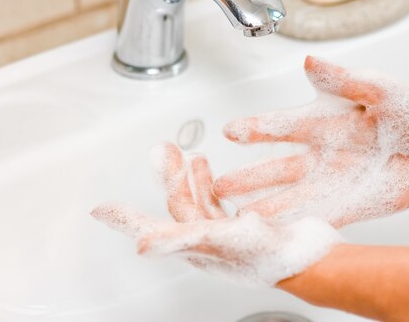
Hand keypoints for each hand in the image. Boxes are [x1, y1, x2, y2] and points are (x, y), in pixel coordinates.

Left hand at [92, 143, 340, 286]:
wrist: (308, 257)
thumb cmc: (266, 255)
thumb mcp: (218, 242)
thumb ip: (177, 240)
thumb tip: (139, 245)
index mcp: (192, 248)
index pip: (149, 230)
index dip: (123, 218)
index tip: (100, 209)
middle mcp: (204, 244)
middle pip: (177, 206)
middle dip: (167, 176)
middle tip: (161, 150)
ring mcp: (224, 236)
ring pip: (199, 202)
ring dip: (190, 178)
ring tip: (188, 154)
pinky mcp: (244, 228)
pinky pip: (220, 204)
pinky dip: (213, 186)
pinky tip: (213, 173)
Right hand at [215, 56, 408, 227]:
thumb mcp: (380, 89)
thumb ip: (343, 80)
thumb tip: (309, 62)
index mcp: (326, 124)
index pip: (282, 126)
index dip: (256, 128)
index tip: (230, 130)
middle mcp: (323, 155)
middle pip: (276, 168)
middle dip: (247, 175)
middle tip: (215, 183)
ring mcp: (334, 183)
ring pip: (288, 197)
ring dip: (261, 205)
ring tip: (232, 213)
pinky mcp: (350, 206)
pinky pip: (314, 216)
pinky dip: (292, 224)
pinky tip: (271, 231)